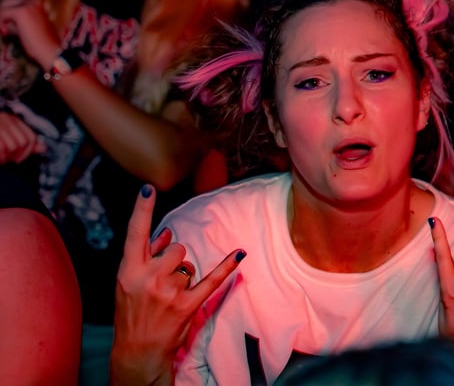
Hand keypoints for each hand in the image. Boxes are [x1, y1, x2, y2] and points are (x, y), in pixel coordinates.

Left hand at [0, 0, 60, 68]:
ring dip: (2, 19)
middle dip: (3, 14)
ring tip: (6, 31)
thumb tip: (6, 20)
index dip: (8, 12)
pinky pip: (2, 13)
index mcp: (37, 3)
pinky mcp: (20, 12)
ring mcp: (27, 5)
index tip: (7, 25)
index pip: (15, 0)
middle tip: (4, 28)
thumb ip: (20, 20)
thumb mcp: (31, 27)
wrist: (51, 51)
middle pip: (8, 1)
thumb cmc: (42, 43)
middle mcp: (32, 1)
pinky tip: (7, 33)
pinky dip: (1, 24)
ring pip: (4, 6)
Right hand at [0, 112, 44, 163]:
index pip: (30, 138)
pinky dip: (0, 158)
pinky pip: (2, 149)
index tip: (17, 159)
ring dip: (5, 158)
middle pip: (21, 143)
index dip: (27, 152)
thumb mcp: (9, 138)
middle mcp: (5, 119)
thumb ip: (26, 144)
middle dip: (15, 155)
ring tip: (0, 160)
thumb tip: (43, 148)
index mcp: (12, 120)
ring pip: (11, 146)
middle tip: (6, 159)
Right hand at [110, 185, 245, 385]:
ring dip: (185, 275)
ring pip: (189, 264)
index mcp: (128, 270)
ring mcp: (168, 292)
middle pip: (176, 247)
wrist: (137, 350)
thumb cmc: (132, 312)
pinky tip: (239, 254)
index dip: (141, 210)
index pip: (135, 234)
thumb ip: (145, 256)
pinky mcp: (187, 305)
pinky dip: (227, 268)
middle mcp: (147, 278)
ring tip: (170, 295)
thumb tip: (166, 232)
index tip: (148, 188)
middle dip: (175, 258)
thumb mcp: (127, 283)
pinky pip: (212, 280)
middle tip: (164, 279)